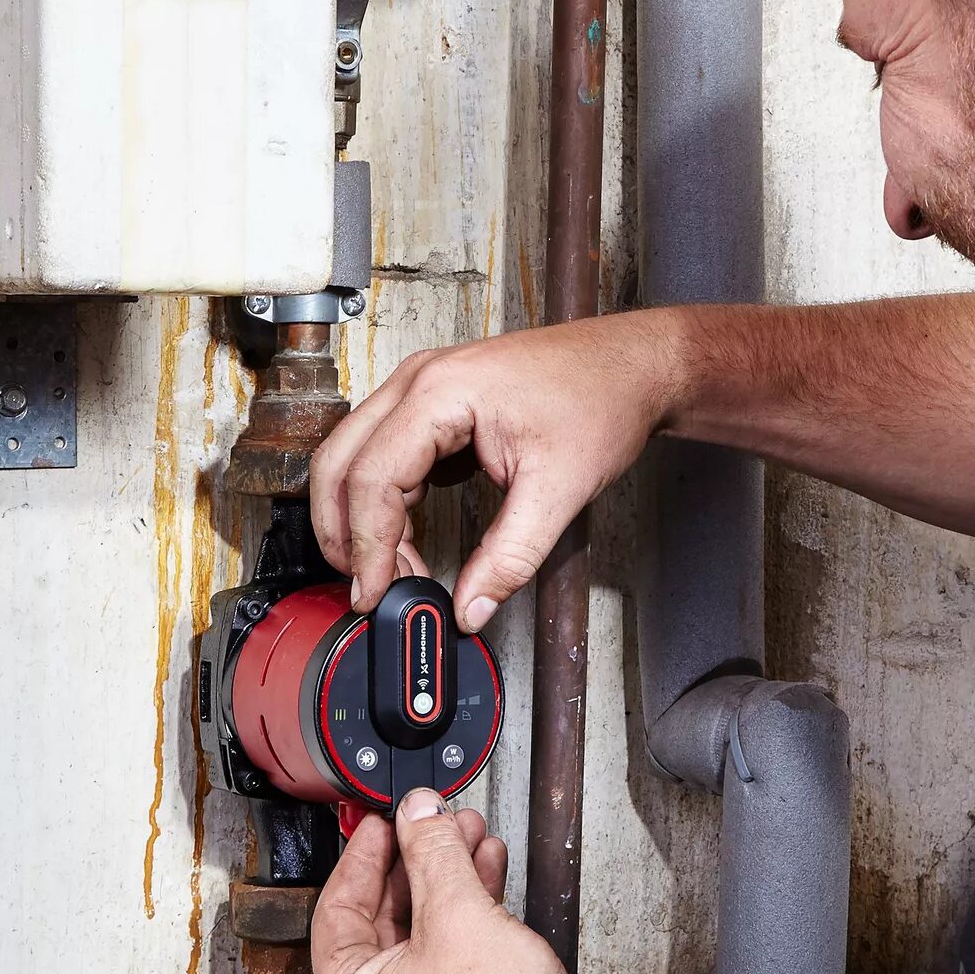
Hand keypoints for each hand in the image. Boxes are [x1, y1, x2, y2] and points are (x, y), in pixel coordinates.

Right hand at [309, 311, 688, 626]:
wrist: (632, 366)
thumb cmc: (602, 399)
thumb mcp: (558, 491)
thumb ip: (509, 557)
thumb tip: (471, 607)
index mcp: (440, 392)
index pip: (372, 477)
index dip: (366, 544)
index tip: (375, 591)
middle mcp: (419, 381)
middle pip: (341, 462)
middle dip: (342, 531)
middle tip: (364, 586)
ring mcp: (423, 388)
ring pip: (356, 457)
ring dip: (361, 516)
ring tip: (391, 568)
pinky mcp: (435, 404)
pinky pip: (386, 453)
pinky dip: (386, 500)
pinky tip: (408, 536)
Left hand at [313, 789, 623, 973]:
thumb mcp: (458, 911)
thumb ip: (431, 851)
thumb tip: (417, 813)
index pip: (337, 915)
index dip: (363, 858)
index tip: (381, 824)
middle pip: (382, 923)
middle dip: (416, 864)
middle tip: (429, 824)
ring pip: (420, 937)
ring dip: (446, 881)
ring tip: (467, 837)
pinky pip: (446, 958)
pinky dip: (464, 914)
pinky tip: (485, 873)